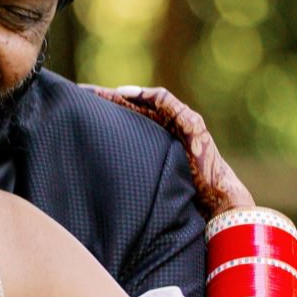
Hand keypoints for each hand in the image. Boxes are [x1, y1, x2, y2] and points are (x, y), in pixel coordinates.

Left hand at [88, 83, 254, 216]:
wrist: (217, 205)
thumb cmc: (185, 202)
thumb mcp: (148, 190)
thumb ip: (129, 181)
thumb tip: (96, 191)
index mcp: (157, 143)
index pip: (127, 120)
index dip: (105, 113)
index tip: (78, 109)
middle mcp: (169, 130)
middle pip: (133, 107)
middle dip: (107, 99)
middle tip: (80, 92)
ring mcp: (182, 125)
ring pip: (147, 102)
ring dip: (122, 94)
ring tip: (98, 91)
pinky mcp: (192, 125)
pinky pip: (167, 103)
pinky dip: (147, 96)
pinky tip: (125, 93)